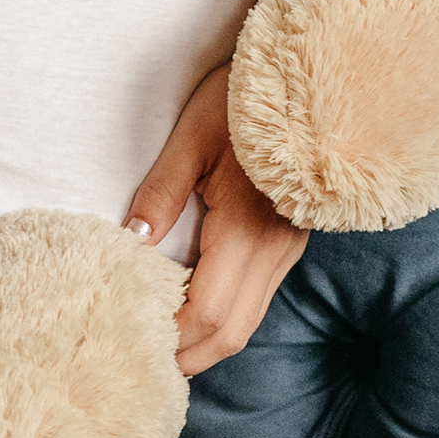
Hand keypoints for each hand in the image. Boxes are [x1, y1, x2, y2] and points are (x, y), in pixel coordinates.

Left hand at [124, 63, 308, 376]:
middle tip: (137, 360)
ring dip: (203, 340)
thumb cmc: (243, 100)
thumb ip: (161, 193)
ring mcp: (287, 250)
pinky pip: (254, 299)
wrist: (310, 77)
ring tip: (157, 343)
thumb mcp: (191, 138)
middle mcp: (276, 251)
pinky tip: (188, 310)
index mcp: (249, 229)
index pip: (205, 312)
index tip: (128, 340)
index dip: (168, 336)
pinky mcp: (288, 243)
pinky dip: (220, 317)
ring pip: (246, 322)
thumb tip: (131, 244)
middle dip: (186, 354)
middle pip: (229, 332)